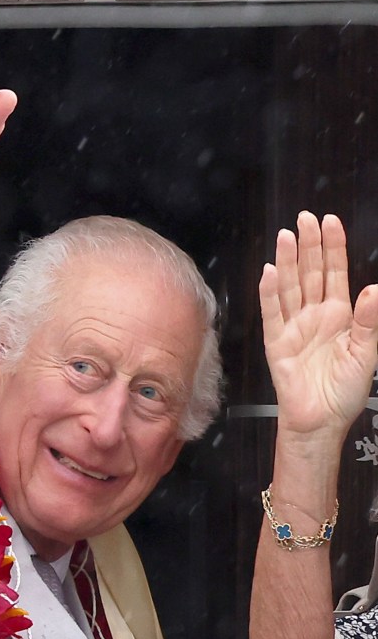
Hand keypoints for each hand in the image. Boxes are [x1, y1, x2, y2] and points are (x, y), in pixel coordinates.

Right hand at [259, 211, 377, 438]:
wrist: (321, 421)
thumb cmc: (344, 392)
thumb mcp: (366, 355)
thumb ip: (370, 322)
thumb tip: (375, 290)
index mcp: (339, 316)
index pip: (334, 273)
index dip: (333, 248)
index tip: (330, 221)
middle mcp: (314, 316)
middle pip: (310, 273)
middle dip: (309, 245)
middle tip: (304, 218)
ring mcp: (294, 327)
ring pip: (290, 287)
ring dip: (288, 261)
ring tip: (287, 236)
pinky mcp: (277, 343)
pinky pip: (272, 313)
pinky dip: (270, 293)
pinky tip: (271, 272)